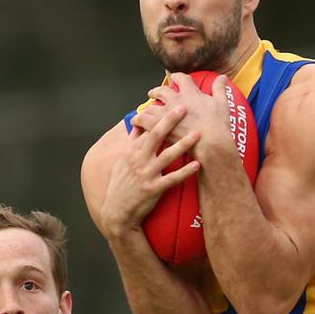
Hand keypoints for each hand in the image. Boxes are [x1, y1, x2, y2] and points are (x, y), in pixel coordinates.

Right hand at [100, 104, 201, 237]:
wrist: (117, 212)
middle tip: (183, 107)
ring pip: (167, 156)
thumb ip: (132, 142)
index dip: (158, 114)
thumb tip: (138, 123)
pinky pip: (172, 179)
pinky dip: (185, 172)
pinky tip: (197, 165)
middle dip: (170, 121)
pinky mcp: (153, 189)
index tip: (170, 102)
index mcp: (132, 151)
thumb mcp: (123, 160)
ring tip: (197, 134)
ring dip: (183, 144)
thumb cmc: (121, 184)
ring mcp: (146, 175)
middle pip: (156, 136)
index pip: (146, 128)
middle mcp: (139, 160)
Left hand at [142, 73, 236, 162]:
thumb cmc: (218, 125)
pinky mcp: (158, 126)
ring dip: (147, 107)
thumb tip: (223, 77)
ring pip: (150, 106)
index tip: (173, 78)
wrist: (210, 142)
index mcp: (190, 92)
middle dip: (156, 91)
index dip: (176, 77)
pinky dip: (139, 121)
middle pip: (161, 90)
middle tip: (153, 93)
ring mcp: (165, 113)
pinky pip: (143, 121)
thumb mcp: (222, 103)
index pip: (180, 79)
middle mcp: (175, 100)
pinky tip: (136, 122)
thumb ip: (220, 89)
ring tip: (144, 110)